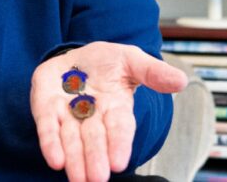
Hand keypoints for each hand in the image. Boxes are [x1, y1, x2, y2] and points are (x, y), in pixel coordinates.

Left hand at [30, 42, 186, 181]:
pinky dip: (50, 143)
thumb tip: (181, 80)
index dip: (119, 143)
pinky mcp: (46, 109)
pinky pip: (48, 128)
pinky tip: (55, 160)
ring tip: (78, 178)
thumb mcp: (130, 60)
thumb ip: (152, 71)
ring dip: (75, 159)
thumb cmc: (106, 63)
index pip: (119, 127)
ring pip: (71, 140)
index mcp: (116, 107)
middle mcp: (92, 116)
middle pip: (95, 139)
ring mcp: (68, 114)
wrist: (75, 57)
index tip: (119, 162)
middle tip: (98, 178)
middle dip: (96, 158)